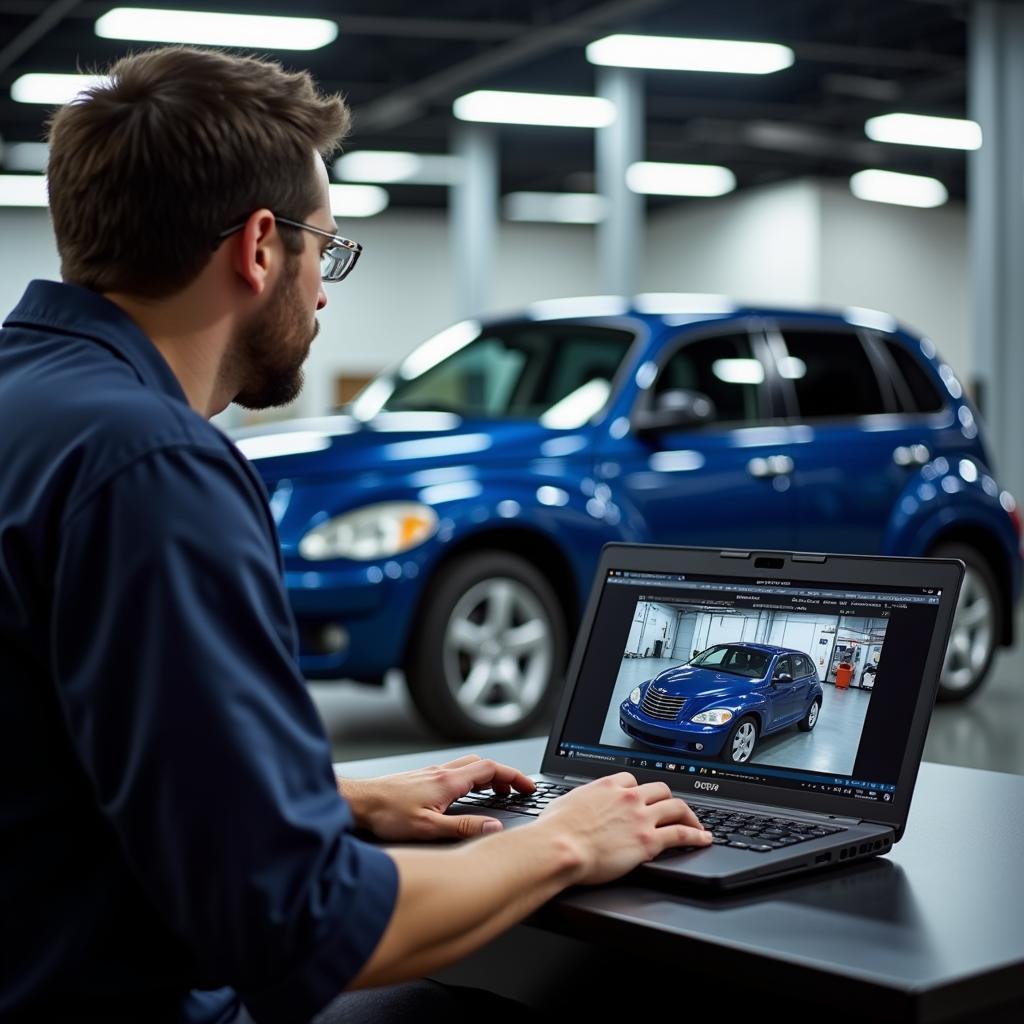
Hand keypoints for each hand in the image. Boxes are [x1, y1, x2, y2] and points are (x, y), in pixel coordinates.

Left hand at [336, 754, 534, 840]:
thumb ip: (464, 827)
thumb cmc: (387, 814)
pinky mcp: (420, 778)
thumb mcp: (429, 828)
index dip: (514, 777)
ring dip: (485, 777)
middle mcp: (441, 772)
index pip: (491, 770)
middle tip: (514, 792)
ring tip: (494, 794)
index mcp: (449, 782)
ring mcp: (430, 773)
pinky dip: (468, 780)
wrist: (358, 802)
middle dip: (502, 776)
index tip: (528, 786)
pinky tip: (462, 796)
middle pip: (482, 764)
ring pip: (467, 767)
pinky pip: (453, 773)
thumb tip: (493, 827)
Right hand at [536, 772, 711, 884]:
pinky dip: (696, 835)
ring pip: (676, 807)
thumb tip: (577, 806)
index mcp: (608, 786)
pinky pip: (681, 834)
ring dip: (689, 815)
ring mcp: (641, 818)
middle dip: (668, 799)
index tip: (644, 798)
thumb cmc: (556, 829)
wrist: (561, 848)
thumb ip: (581, 801)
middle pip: (660, 789)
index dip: (640, 790)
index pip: (633, 780)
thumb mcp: (566, 803)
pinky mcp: (649, 840)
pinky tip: (703, 838)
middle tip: (674, 809)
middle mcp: (628, 797)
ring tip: (696, 823)